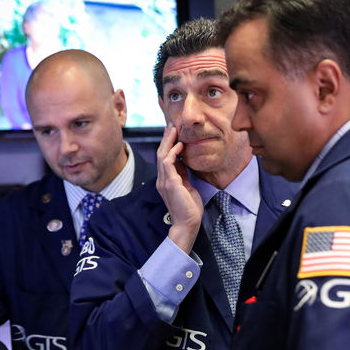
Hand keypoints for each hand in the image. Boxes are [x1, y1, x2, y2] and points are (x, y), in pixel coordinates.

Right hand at [156, 125, 202, 252]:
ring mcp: (164, 181)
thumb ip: (183, 175)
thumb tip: (184, 162)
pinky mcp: (170, 183)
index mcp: (165, 181)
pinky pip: (168, 163)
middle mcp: (162, 180)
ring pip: (162, 156)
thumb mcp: (187, 187)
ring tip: (174, 130)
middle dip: (166, 139)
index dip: (168, 145)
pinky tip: (180, 145)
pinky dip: (173, 152)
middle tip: (172, 125)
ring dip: (168, 142)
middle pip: (160, 154)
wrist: (188, 224)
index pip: (164, 159)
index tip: (174, 134)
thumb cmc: (189, 208)